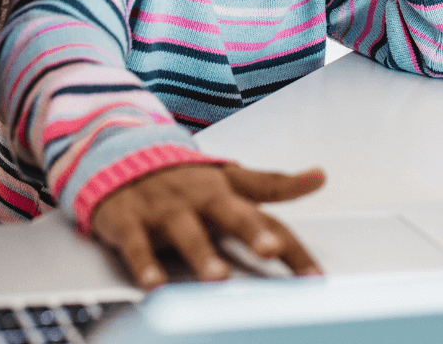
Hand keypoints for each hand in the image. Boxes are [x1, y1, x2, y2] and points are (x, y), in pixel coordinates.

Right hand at [91, 163, 325, 287]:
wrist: (122, 156)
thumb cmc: (185, 178)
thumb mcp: (229, 179)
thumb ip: (273, 183)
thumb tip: (321, 175)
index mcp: (227, 190)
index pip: (268, 216)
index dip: (292, 245)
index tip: (315, 277)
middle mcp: (200, 196)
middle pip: (230, 212)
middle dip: (251, 230)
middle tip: (270, 249)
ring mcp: (165, 207)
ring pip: (186, 230)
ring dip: (203, 254)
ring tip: (218, 278)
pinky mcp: (130, 219)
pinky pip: (137, 244)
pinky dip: (145, 264)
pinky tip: (154, 285)